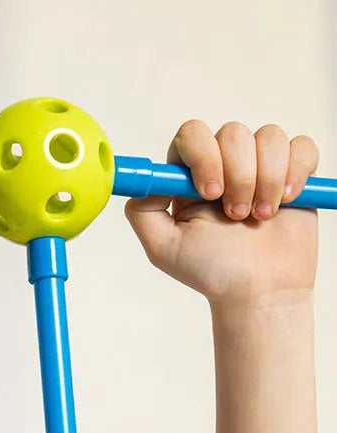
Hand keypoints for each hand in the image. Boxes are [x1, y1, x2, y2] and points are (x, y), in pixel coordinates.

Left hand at [124, 120, 318, 308]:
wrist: (259, 289)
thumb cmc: (212, 270)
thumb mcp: (163, 247)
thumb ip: (142, 211)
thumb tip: (147, 180)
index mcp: (188, 178)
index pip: (191, 135)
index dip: (203, 157)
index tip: (210, 194)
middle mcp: (223, 165)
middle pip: (232, 133)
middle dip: (238, 176)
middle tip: (236, 215)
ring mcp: (259, 165)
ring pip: (268, 137)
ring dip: (267, 180)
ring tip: (259, 217)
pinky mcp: (294, 169)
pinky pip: (301, 146)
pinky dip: (296, 173)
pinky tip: (286, 202)